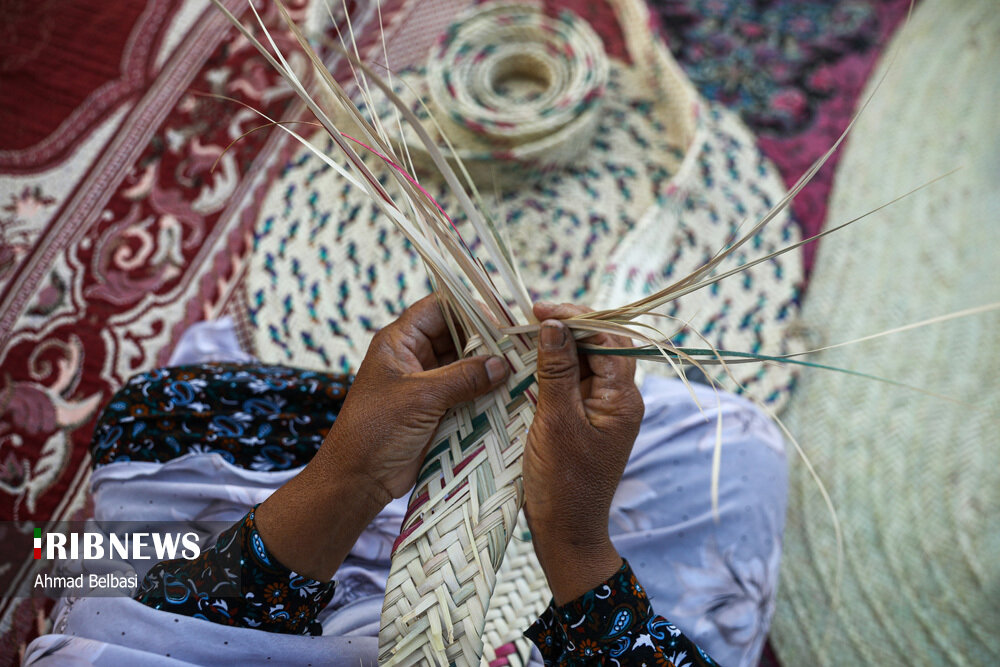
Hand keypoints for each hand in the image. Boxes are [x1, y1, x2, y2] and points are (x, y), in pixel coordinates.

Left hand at [256, 294, 508, 579]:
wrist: (359, 479)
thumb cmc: (377, 429)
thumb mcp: (421, 397)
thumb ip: (463, 377)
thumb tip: (502, 363)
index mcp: (399, 341)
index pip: (439, 308)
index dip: (470, 309)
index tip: (502, 320)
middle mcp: (413, 357)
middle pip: (456, 334)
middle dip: (486, 340)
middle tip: (519, 346)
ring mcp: (426, 383)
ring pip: (464, 364)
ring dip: (488, 367)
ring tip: (521, 368)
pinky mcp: (436, 408)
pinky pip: (465, 391)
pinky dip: (485, 391)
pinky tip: (509, 393)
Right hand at [523, 302, 643, 603]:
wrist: (565, 532)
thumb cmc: (562, 483)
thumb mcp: (555, 422)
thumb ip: (556, 371)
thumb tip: (554, 324)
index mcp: (622, 399)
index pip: (608, 339)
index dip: (576, 318)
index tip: (540, 311)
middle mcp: (620, 400)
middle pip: (601, 346)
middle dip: (569, 327)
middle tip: (531, 318)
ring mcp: (604, 411)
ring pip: (586, 363)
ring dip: (560, 346)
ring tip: (526, 335)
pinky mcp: (587, 421)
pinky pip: (575, 383)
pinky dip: (554, 368)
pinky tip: (530, 364)